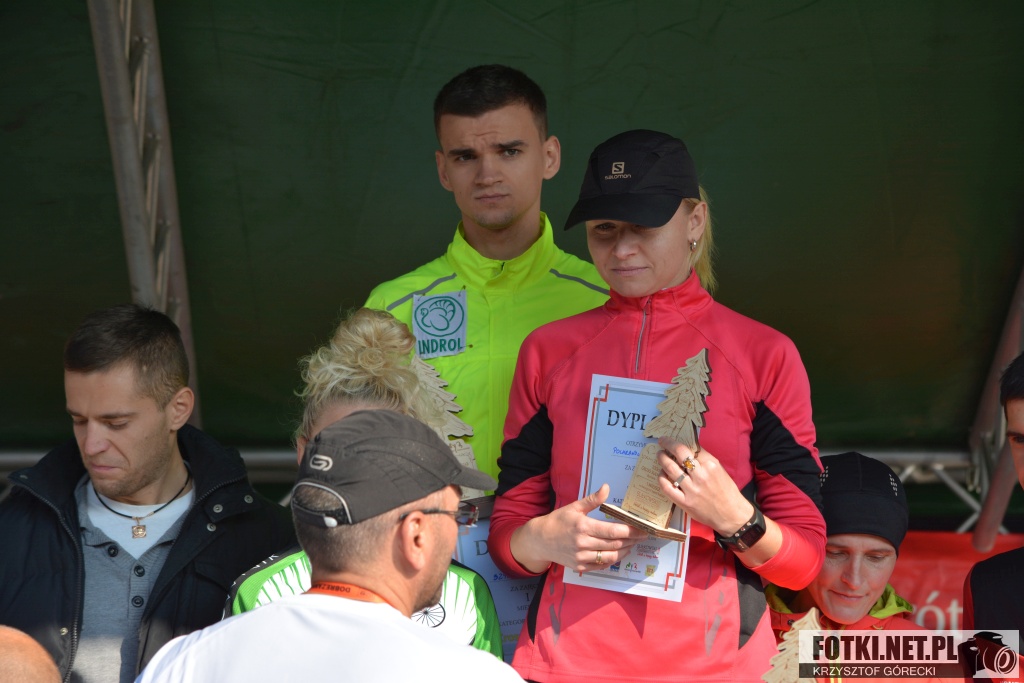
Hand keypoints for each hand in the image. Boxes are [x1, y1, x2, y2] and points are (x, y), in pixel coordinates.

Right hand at [509, 484, 646, 573]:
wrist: (540, 540)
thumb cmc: (558, 521)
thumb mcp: (574, 507)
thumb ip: (592, 500)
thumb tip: (607, 487)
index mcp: (583, 526)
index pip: (612, 531)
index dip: (630, 531)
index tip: (642, 529)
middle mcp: (583, 543)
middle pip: (614, 544)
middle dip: (632, 540)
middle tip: (642, 536)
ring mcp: (581, 557)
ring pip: (610, 557)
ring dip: (624, 551)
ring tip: (632, 544)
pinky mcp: (580, 567)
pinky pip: (601, 566)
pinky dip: (613, 560)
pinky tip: (618, 553)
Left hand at [656, 438, 753, 535]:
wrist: (731, 515)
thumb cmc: (726, 491)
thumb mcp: (719, 470)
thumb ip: (704, 459)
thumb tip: (687, 449)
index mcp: (711, 465)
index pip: (690, 448)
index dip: (676, 442)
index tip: (668, 440)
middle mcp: (701, 475)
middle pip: (679, 454)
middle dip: (667, 445)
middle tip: (661, 442)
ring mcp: (692, 489)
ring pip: (671, 469)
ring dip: (662, 460)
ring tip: (660, 456)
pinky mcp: (685, 502)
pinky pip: (668, 488)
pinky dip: (662, 479)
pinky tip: (662, 475)